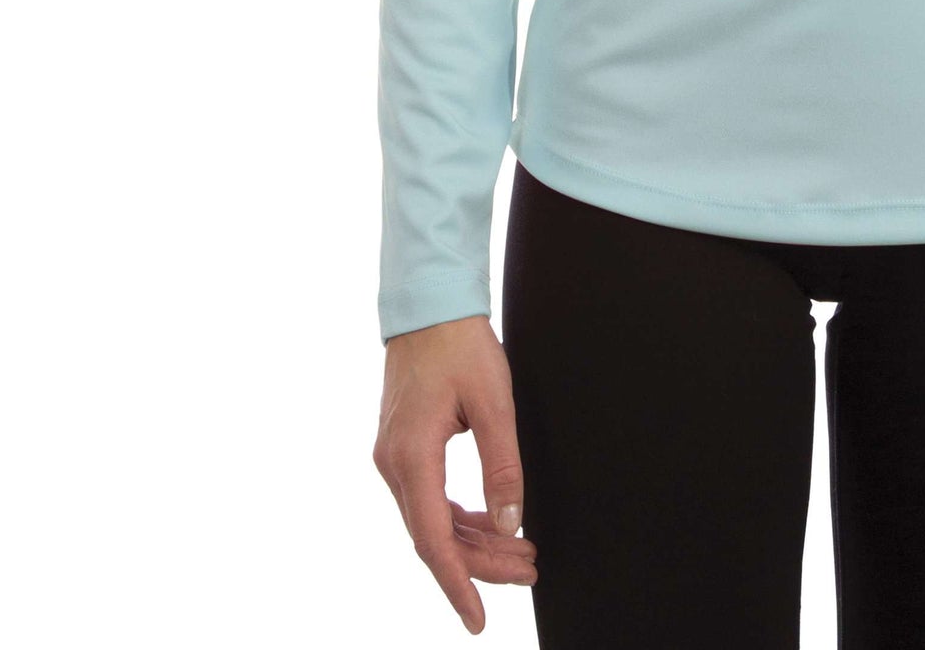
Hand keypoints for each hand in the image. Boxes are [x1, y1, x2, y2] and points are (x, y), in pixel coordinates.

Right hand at [373, 315, 536, 633]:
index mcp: (412, 457)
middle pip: (435, 536)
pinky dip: (459, 517)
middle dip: (482, 562)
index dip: (458, 584)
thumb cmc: (460, 345)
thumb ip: (503, 465)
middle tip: (531, 571)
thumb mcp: (493, 402)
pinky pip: (429, 499)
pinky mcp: (403, 448)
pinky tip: (490, 523)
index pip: (433, 540)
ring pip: (432, 520)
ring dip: (475, 540)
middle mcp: (394, 465)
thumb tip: (512, 523)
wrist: (429, 306)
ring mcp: (394, 458)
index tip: (478, 620)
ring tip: (523, 553)